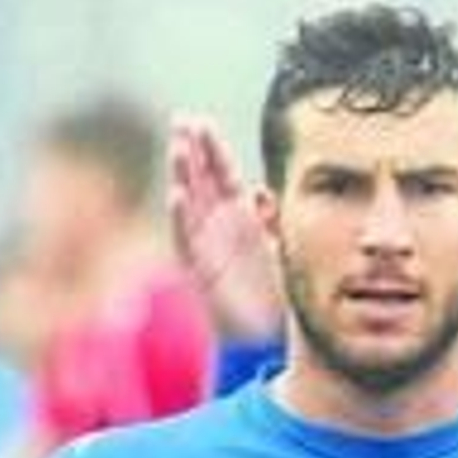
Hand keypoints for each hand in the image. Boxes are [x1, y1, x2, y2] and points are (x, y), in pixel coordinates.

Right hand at [168, 116, 284, 342]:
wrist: (265, 337)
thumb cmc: (276, 291)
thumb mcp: (280, 245)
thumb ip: (271, 217)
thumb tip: (262, 191)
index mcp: (239, 217)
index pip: (220, 173)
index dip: (211, 148)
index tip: (200, 121)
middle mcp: (218, 227)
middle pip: (199, 180)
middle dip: (191, 150)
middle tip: (181, 120)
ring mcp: (206, 246)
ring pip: (188, 203)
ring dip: (182, 175)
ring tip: (178, 147)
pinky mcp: (200, 270)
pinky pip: (186, 240)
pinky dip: (181, 217)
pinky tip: (177, 195)